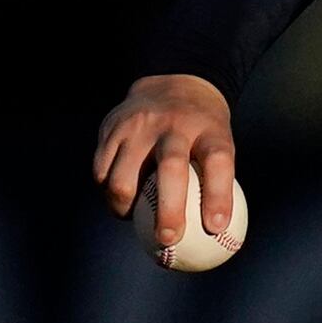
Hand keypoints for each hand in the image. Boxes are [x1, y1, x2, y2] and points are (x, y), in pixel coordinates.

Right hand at [92, 72, 240, 258]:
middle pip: (171, 167)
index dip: (218, 196)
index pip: (218, 161)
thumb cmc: (202, 132)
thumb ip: (217, 185)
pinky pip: (101, 170)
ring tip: (133, 219)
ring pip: (123, 174)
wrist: (173, 82)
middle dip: (168, 210)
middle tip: (169, 240)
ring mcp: (139, 124)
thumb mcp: (220, 144)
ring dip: (125, 206)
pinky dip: (107, 192)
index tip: (216, 228)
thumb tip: (218, 241)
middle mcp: (174, 124)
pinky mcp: (111, 127)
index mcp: (209, 128)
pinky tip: (119, 202)